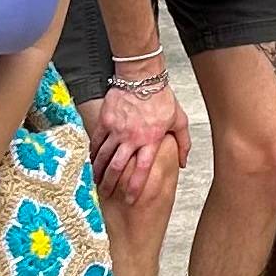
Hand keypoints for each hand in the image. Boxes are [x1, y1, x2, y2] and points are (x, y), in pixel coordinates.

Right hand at [88, 79, 190, 208]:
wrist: (142, 76)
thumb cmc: (162, 97)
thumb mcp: (179, 120)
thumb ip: (182, 143)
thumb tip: (183, 163)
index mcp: (151, 139)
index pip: (142, 170)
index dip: (135, 187)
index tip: (130, 199)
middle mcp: (132, 137)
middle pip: (118, 167)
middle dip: (111, 184)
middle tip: (106, 194)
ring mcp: (117, 129)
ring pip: (104, 156)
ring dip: (99, 171)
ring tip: (96, 180)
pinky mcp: (106, 120)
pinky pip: (97, 141)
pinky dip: (93, 153)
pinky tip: (92, 160)